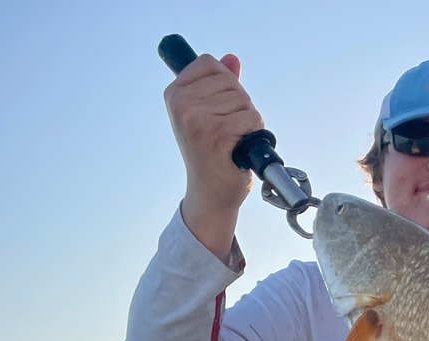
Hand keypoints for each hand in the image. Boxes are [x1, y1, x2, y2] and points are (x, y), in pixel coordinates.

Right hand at [164, 53, 261, 255]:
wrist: (211, 193)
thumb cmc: (211, 153)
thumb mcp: (209, 113)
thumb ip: (219, 84)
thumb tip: (232, 59)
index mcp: (174, 94)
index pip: (210, 64)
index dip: (226, 84)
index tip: (219, 109)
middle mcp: (181, 103)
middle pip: (231, 82)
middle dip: (240, 105)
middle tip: (228, 131)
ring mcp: (196, 118)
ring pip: (244, 100)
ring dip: (248, 121)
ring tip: (232, 141)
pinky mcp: (215, 133)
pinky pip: (251, 118)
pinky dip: (254, 134)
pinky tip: (239, 149)